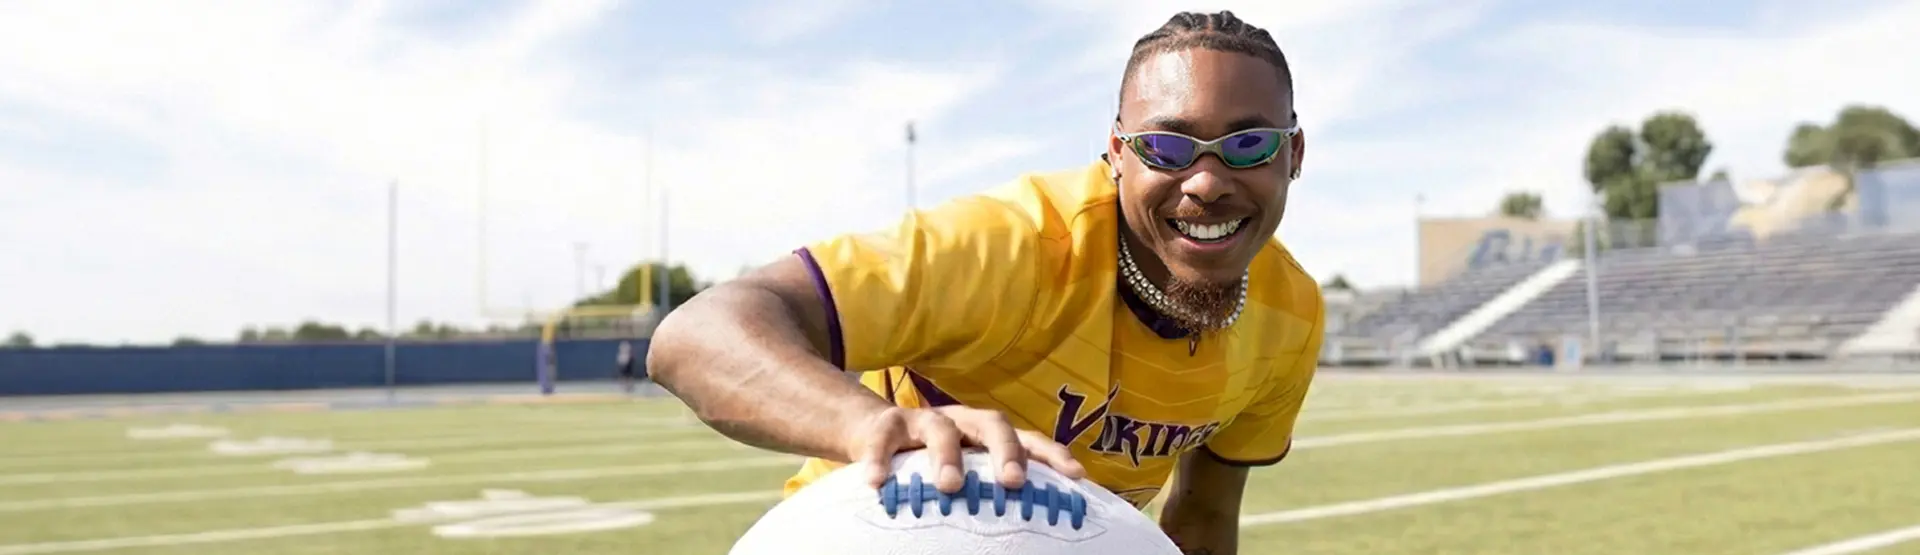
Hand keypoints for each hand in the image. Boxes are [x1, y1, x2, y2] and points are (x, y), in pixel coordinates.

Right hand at [846, 405, 1085, 492]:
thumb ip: (987, 491)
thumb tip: (1027, 534)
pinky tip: (877, 484)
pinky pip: (883, 440)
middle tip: (1013, 481)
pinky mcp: (885, 425)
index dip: (1052, 454)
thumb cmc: (927, 462)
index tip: (1076, 476)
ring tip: (951, 485)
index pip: (1027, 439)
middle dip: (1005, 450)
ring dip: (948, 456)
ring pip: (940, 428)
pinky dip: (879, 461)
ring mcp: (923, 420)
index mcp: (986, 434)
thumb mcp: (963, 471)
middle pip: (992, 424)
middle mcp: (962, 421)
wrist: (870, 430)